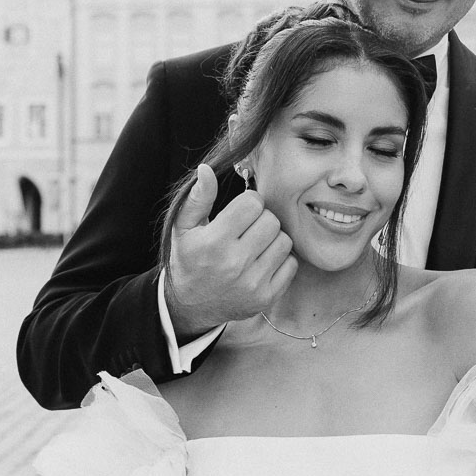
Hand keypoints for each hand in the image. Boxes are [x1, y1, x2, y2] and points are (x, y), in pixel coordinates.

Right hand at [165, 164, 296, 339]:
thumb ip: (198, 197)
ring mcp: (252, 283)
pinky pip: (291, 264)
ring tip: (255, 245)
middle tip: (247, 229)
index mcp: (213, 242)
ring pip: (284, 241)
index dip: (248, 203)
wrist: (190, 305)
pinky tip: (262, 262)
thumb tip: (207, 169)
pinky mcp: (266, 298)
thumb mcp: (183, 227)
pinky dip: (280, 260)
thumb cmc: (189, 259)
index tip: (239, 212)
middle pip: (271, 220)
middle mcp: (234, 264)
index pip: (253, 203)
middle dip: (261, 219)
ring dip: (272, 239)